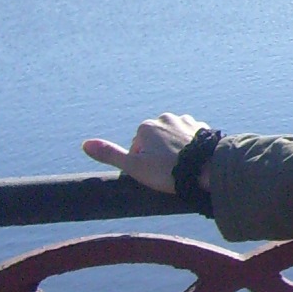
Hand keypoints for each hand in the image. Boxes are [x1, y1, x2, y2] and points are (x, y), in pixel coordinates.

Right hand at [82, 114, 205, 194]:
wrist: (207, 169)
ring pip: (173, 139)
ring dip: (175, 151)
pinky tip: (194, 161)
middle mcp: (166, 117)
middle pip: (155, 141)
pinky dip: (191, 148)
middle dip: (158, 156)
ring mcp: (186, 121)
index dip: (142, 163)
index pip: (136, 147)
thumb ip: (110, 154)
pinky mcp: (203, 128)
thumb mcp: (134, 166)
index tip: (153, 173)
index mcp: (147, 126)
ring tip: (182, 168)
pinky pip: (191, 139)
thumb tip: (85, 144)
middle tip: (167, 172)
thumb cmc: (168, 170)